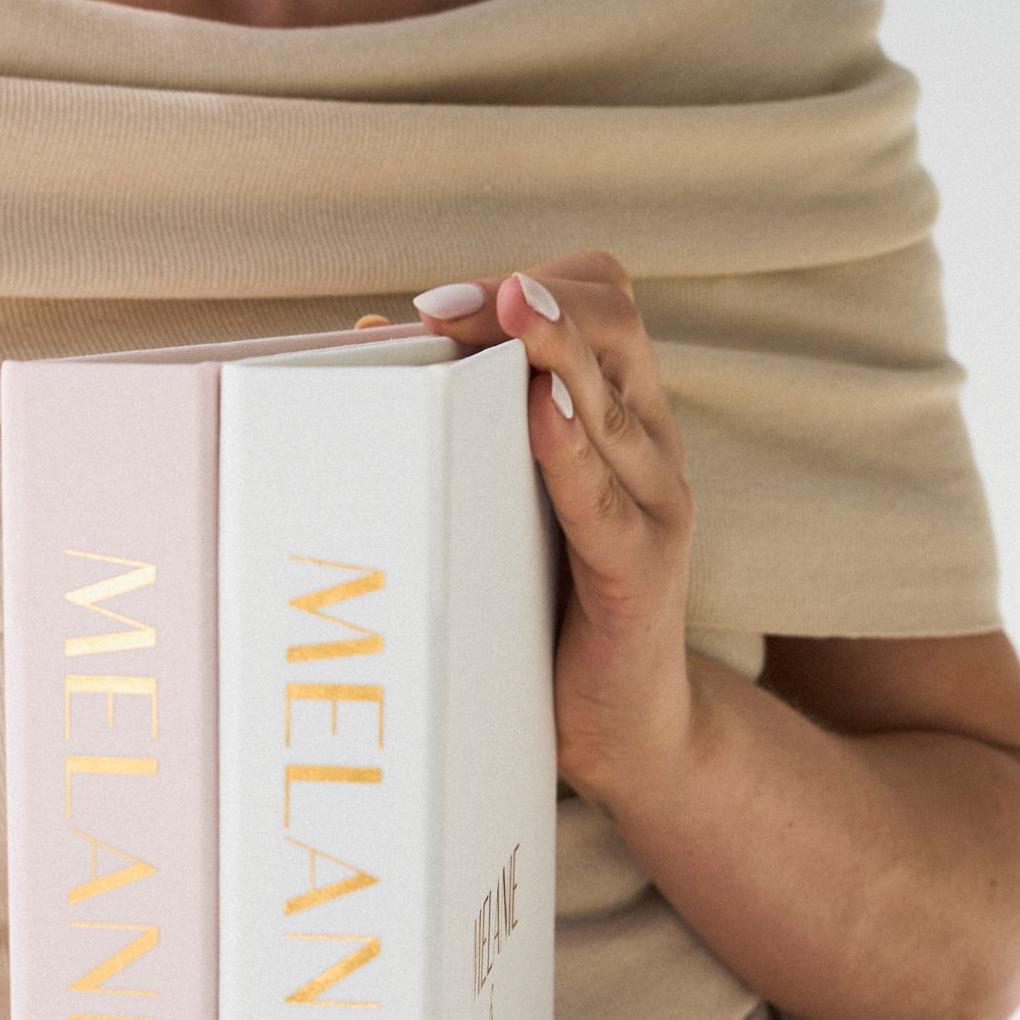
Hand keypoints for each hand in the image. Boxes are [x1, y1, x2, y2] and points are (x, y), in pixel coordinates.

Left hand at [406, 259, 698, 807]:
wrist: (623, 732)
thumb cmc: (546, 614)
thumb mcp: (504, 508)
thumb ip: (462, 430)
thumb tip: (363, 343)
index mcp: (620, 420)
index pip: (600, 305)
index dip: (528, 286)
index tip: (436, 302)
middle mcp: (650, 448)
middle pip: (615, 327)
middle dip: (530, 303)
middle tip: (443, 306)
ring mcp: (656, 508)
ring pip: (613, 402)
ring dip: (556, 351)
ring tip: (507, 314)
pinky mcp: (642, 573)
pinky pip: (607, 502)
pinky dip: (572, 453)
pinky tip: (540, 416)